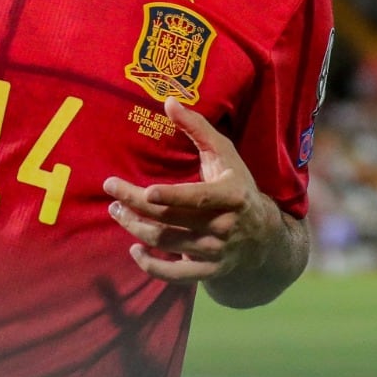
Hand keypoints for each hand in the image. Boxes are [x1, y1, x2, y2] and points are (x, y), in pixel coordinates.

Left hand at [103, 96, 278, 286]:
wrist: (265, 235)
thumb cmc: (238, 184)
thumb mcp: (225, 153)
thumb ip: (197, 127)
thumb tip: (168, 101)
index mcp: (231, 196)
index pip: (198, 198)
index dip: (172, 196)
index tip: (146, 191)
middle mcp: (224, 226)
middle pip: (171, 219)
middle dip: (135, 205)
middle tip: (111, 189)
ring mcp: (215, 252)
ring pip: (167, 243)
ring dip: (135, 228)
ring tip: (116, 211)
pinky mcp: (208, 270)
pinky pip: (175, 275)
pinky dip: (152, 267)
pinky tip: (134, 250)